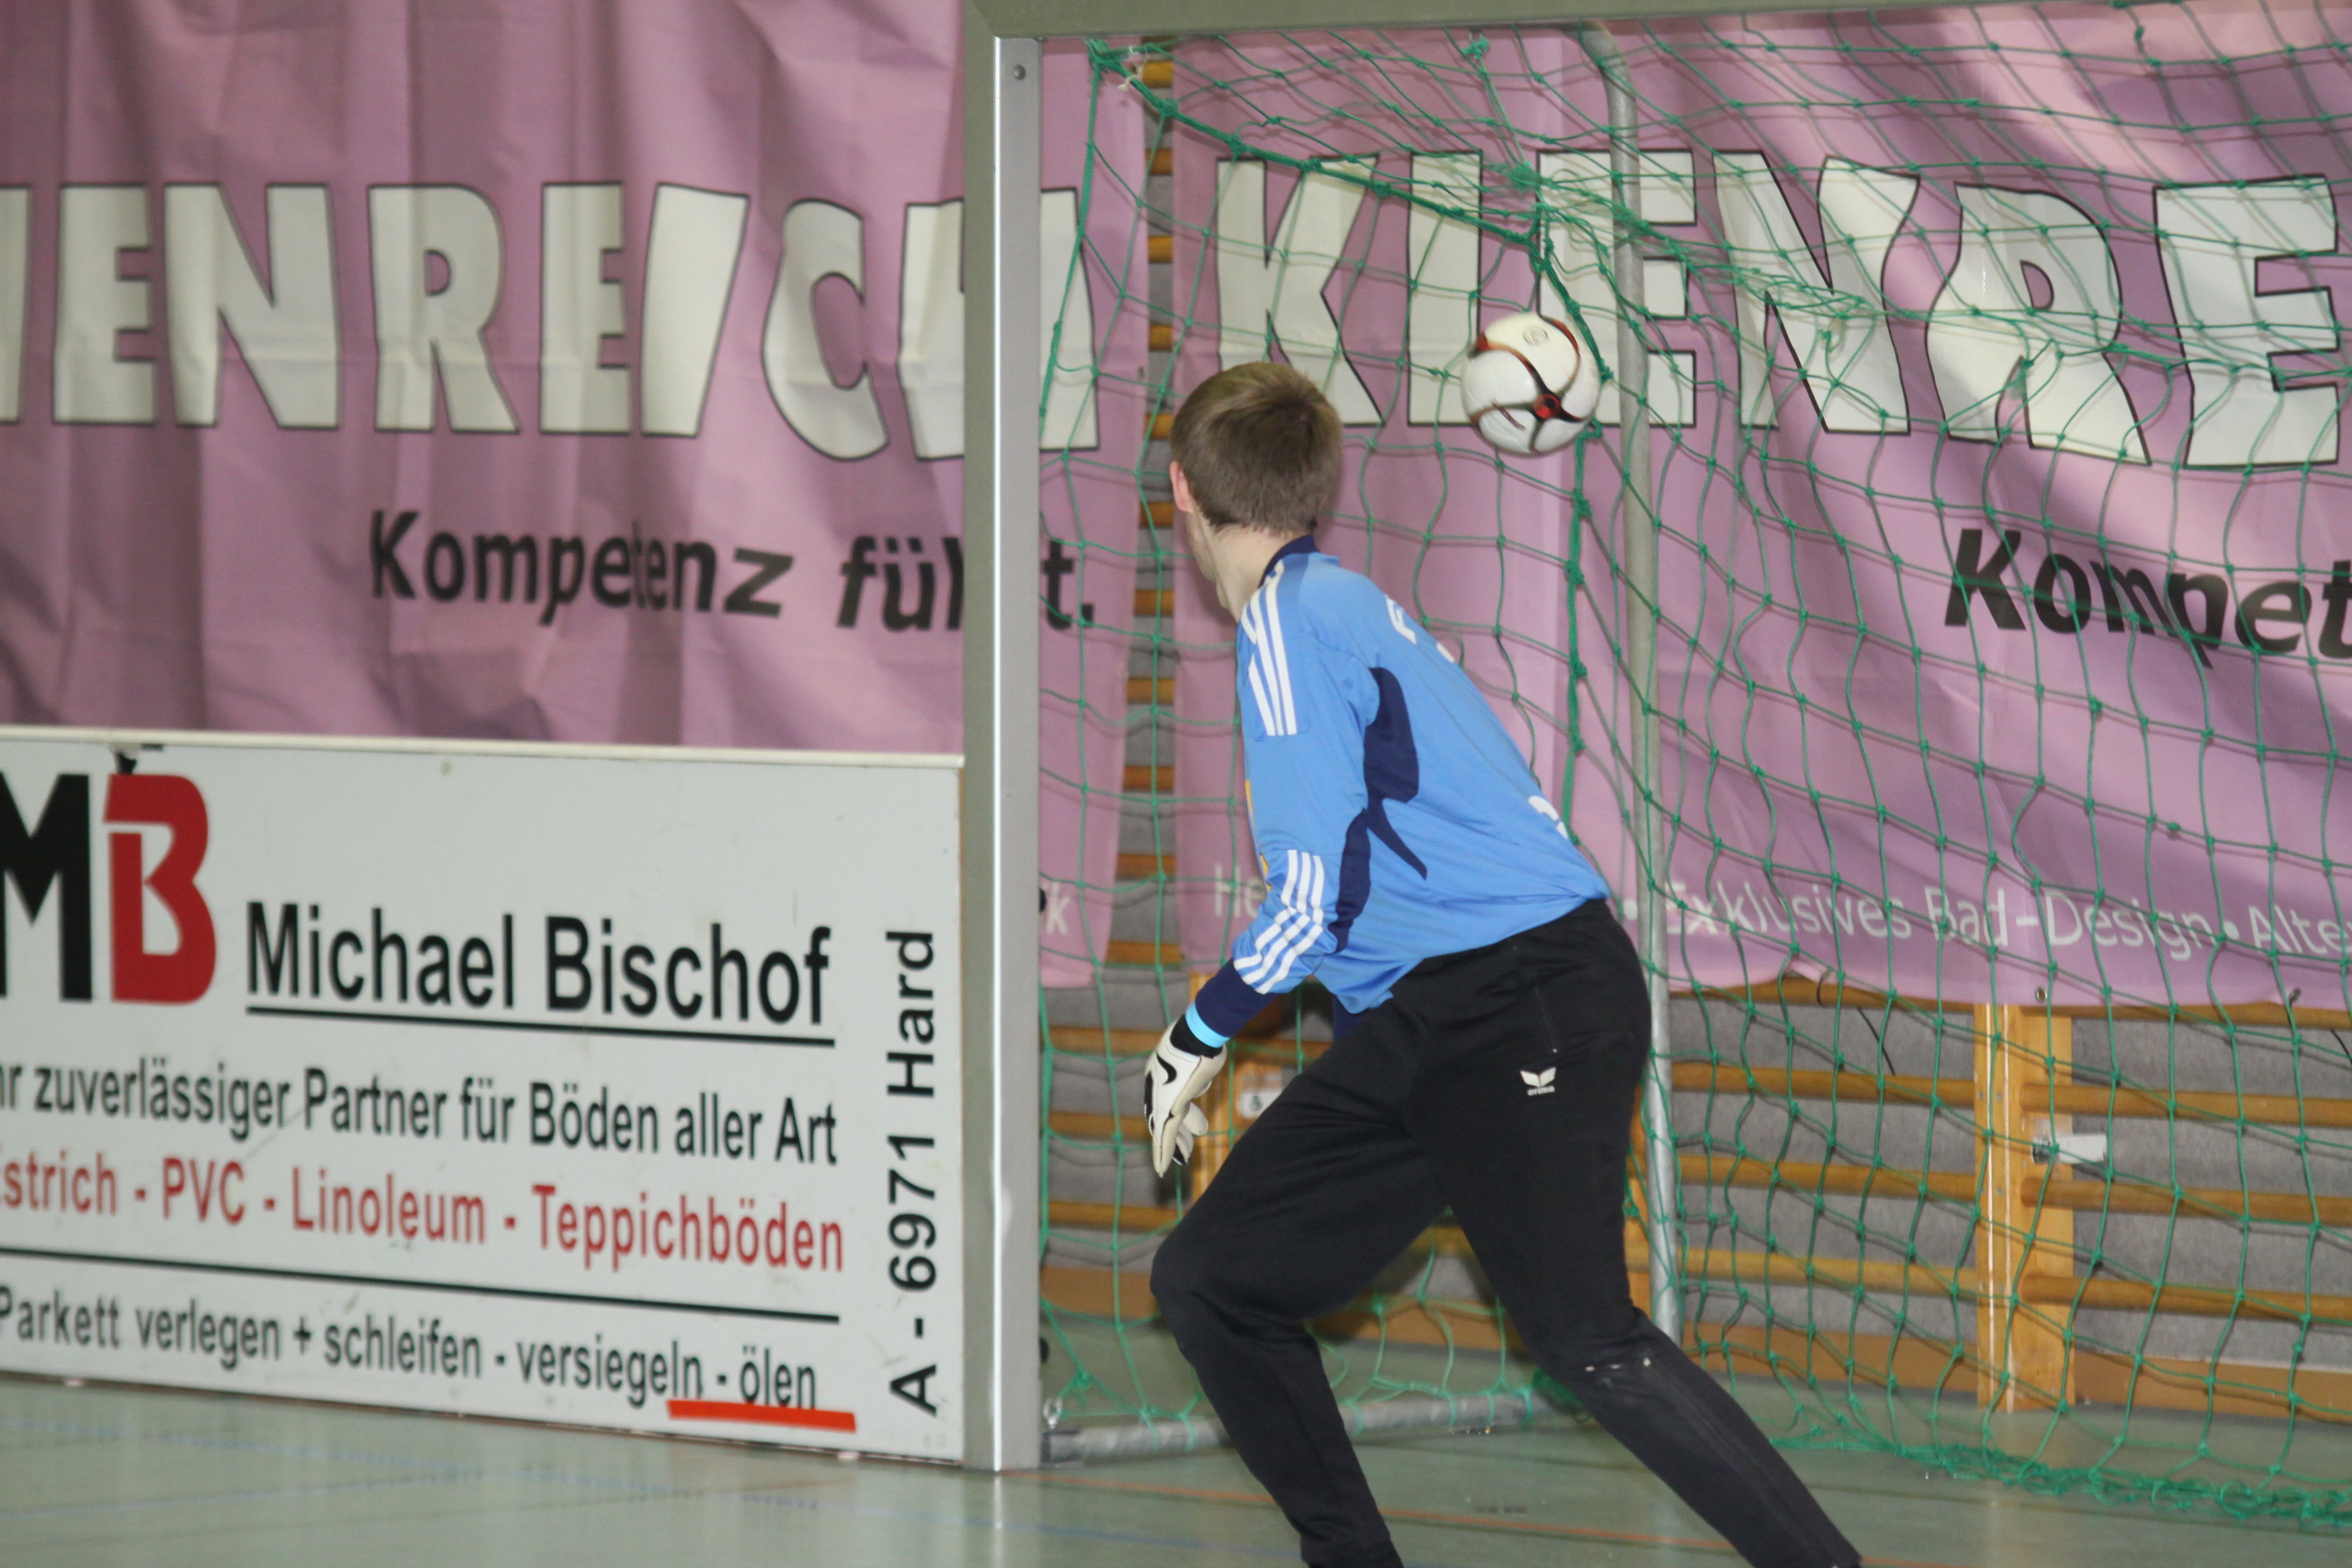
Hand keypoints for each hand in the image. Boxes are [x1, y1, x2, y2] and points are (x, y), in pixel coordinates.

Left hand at [1142, 1021, 1226, 1177]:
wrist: (1197, 1035)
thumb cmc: (1203, 1041)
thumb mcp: (1201, 1060)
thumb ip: (1198, 1076)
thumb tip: (1201, 1086)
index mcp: (1161, 1072)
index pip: (1164, 1100)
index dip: (1173, 1115)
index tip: (1182, 1125)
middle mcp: (1156, 1086)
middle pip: (1164, 1117)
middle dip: (1177, 1135)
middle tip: (1186, 1150)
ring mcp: (1161, 1098)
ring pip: (1164, 1131)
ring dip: (1174, 1147)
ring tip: (1183, 1158)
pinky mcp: (1168, 1110)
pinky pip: (1164, 1137)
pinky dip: (1163, 1154)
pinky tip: (1161, 1169)